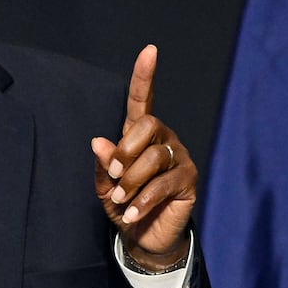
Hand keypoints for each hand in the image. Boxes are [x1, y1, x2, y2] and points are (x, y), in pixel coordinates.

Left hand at [91, 45, 196, 268]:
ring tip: (122, 201)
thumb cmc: (124, 205)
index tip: (149, 51)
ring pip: (153, 157)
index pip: (142, 100)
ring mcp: (179, 158)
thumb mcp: (106, 186)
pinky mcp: (189, 180)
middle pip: (148, 125)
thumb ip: (104, 165)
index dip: (145, 76)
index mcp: (140, 135)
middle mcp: (163, 139)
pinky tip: (132, 214)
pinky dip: (143, 201)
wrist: (144, 237)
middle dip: (125, 151)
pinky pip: (164, 183)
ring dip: (131, 183)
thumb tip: (99, 141)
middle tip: (115, 178)